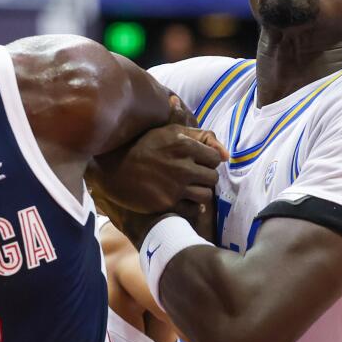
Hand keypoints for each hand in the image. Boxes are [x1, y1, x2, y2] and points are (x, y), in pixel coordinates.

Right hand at [89, 122, 227, 215]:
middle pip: (213, 177)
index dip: (209, 160)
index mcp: (184, 145)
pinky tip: (187, 202)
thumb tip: (227, 153)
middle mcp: (183, 166)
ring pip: (206, 195)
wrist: (114, 169)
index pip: (216, 158)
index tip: (199, 162)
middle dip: (205, 176)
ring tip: (191, 189)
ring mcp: (176, 186)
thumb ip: (198, 135)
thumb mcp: (168, 131)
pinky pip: (194, 210)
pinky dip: (194, 208)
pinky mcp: (168, 203)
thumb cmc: (142, 146)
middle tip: (194, 176)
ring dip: (201, 192)